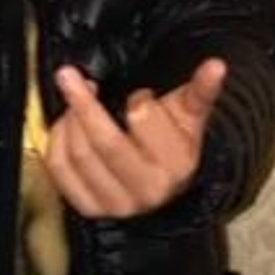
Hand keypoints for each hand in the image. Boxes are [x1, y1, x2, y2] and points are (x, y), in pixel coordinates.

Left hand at [47, 58, 225, 217]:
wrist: (165, 184)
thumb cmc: (176, 143)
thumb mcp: (191, 116)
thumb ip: (202, 89)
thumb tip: (216, 65)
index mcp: (176, 165)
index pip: (144, 122)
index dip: (138, 101)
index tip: (140, 95)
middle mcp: (146, 190)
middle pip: (106, 142)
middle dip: (83, 103)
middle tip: (69, 75)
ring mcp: (116, 204)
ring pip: (79, 155)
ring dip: (70, 120)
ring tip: (75, 101)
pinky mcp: (90, 209)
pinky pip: (60, 170)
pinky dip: (57, 141)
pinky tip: (66, 125)